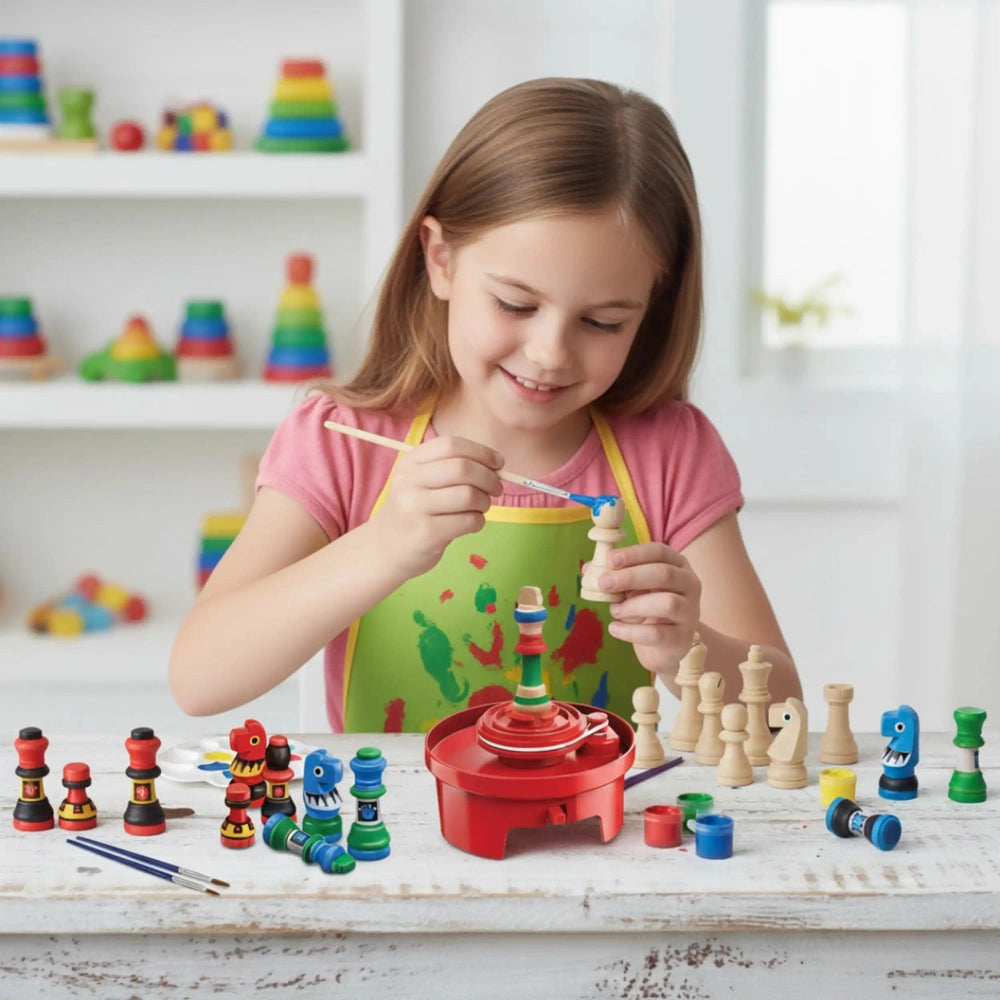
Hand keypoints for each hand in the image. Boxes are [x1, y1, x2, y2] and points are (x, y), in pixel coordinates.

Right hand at [370, 435, 503, 579]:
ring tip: (481, 508)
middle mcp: (408, 481)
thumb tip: (496, 464)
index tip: (498, 463)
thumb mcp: (421, 481)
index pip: (451, 445)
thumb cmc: (415, 511)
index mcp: (410, 462)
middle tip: (497, 489)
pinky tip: (471, 524)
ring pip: (468, 496)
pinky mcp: (426, 533)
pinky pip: (468, 521)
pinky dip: (478, 522)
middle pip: (463, 468)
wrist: (385, 549)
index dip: (481, 452)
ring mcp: (415, 508)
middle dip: (489, 478)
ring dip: (484, 502)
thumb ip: (452, 468)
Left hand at [597, 542, 701, 674]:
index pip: (659, 552)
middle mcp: (689, 585)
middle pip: (664, 574)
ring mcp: (690, 612)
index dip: (634, 554)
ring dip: (633, 606)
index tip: (610, 560)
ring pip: (667, 603)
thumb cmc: (647, 607)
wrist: (664, 645)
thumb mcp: (632, 587)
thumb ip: (614, 575)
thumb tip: (588, 569)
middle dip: (631, 577)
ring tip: (615, 611)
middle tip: (604, 584)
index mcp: (677, 565)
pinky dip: (631, 631)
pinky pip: (657, 633)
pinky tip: (615, 628)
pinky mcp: (682, 638)